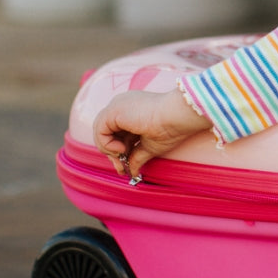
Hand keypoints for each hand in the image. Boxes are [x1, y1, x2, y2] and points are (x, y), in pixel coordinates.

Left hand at [93, 87, 211, 175]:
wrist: (178, 116)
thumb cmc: (171, 127)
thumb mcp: (149, 145)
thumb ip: (136, 156)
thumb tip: (133, 172)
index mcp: (131, 110)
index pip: (116, 132)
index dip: (117, 151)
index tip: (125, 166)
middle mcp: (122, 105)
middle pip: (105, 132)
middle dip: (111, 153)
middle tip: (121, 167)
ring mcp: (117, 105)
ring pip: (99, 131)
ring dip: (108, 149)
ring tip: (124, 155)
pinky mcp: (114, 110)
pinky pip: (100, 131)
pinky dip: (107, 144)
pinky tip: (122, 148)